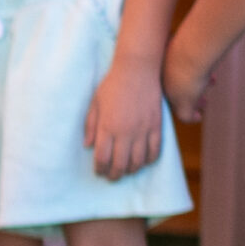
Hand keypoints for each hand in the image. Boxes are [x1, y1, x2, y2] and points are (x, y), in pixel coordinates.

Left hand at [85, 55, 165, 181]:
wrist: (137, 70)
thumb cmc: (112, 85)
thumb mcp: (95, 104)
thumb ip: (91, 126)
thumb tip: (87, 146)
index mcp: (107, 127)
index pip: (102, 158)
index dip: (100, 169)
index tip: (98, 171)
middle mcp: (125, 132)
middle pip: (120, 164)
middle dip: (114, 174)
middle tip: (112, 176)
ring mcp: (143, 129)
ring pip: (138, 161)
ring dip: (132, 170)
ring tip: (127, 170)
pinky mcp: (157, 125)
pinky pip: (155, 150)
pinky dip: (149, 160)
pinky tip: (143, 161)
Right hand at [161, 44, 213, 125]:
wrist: (193, 50)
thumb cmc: (187, 79)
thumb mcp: (184, 105)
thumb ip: (185, 115)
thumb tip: (194, 118)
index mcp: (157, 88)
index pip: (169, 103)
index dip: (184, 109)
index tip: (197, 111)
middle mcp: (159, 74)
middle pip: (176, 89)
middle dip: (193, 96)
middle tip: (205, 101)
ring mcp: (167, 60)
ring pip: (183, 75)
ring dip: (198, 82)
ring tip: (211, 83)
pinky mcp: (177, 47)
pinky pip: (188, 62)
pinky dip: (199, 68)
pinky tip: (210, 70)